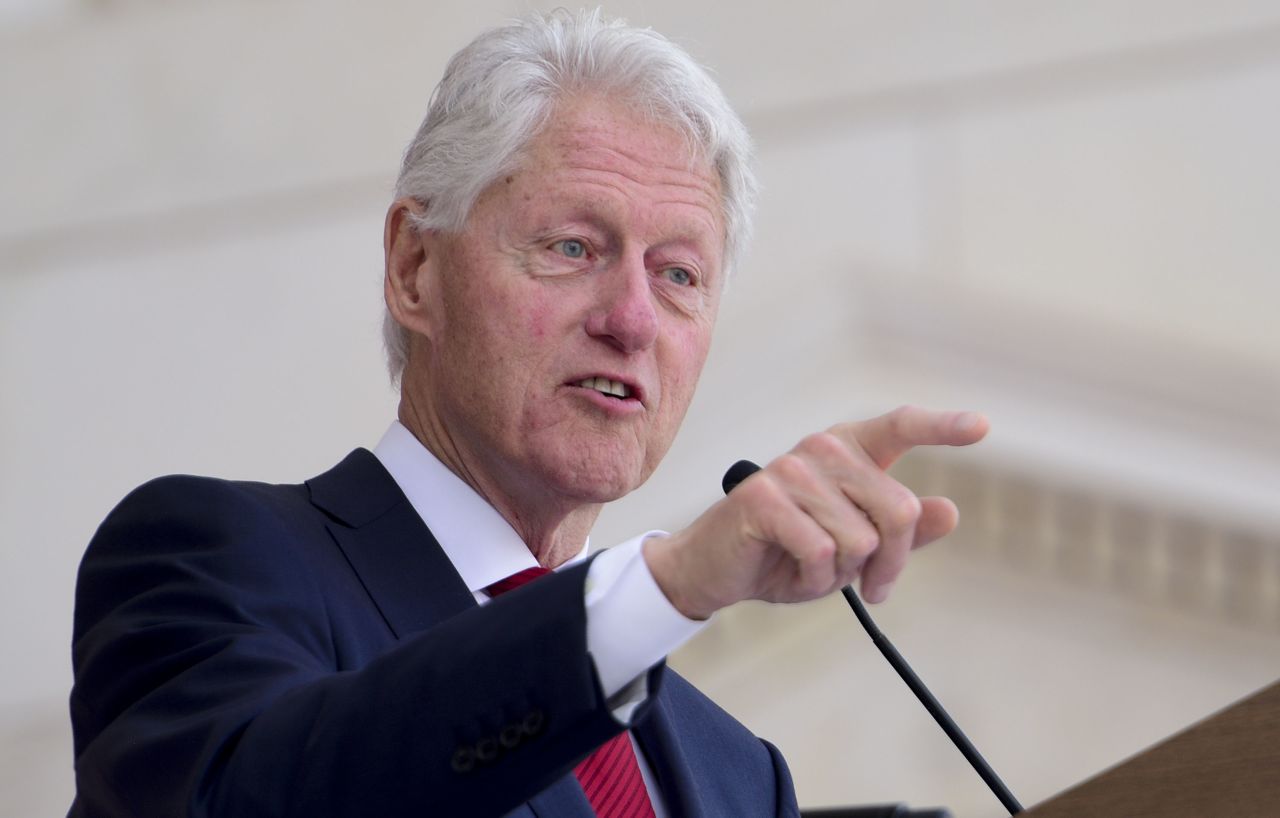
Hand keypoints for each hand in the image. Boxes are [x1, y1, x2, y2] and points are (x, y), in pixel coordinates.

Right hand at [643, 406, 988, 619]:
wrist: (714, 570)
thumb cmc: (785, 554)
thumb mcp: (853, 549)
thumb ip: (901, 531)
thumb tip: (949, 511)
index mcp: (847, 451)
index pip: (899, 426)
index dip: (942, 426)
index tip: (981, 426)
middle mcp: (822, 448)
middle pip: (900, 511)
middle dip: (891, 564)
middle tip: (873, 588)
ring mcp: (792, 469)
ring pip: (861, 541)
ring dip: (843, 576)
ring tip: (812, 572)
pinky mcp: (765, 498)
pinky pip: (822, 552)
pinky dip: (813, 580)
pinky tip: (789, 572)